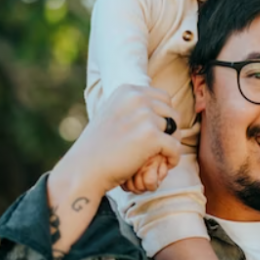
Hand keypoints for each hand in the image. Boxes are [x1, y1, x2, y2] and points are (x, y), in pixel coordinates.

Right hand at [55, 85, 180, 198]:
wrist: (84, 169)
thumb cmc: (98, 147)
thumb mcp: (113, 114)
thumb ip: (134, 107)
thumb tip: (162, 106)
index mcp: (128, 90)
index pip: (163, 98)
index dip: (164, 117)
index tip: (156, 133)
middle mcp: (137, 98)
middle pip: (172, 112)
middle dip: (170, 130)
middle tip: (161, 147)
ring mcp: (145, 116)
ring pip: (175, 130)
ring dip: (170, 145)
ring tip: (159, 157)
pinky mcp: (151, 136)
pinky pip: (176, 147)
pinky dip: (172, 158)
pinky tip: (165, 165)